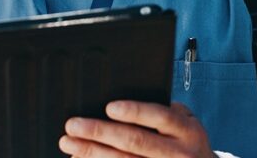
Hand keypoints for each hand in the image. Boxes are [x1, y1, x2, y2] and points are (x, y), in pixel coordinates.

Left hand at [59, 100, 212, 157]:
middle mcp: (178, 153)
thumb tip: (120, 104)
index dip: (135, 111)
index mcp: (186, 129)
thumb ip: (162, 112)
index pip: (160, 116)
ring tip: (70, 144)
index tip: (110, 107)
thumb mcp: (185, 122)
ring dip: (93, 153)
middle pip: (135, 141)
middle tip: (73, 125)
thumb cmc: (186, 141)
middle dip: (100, 132)